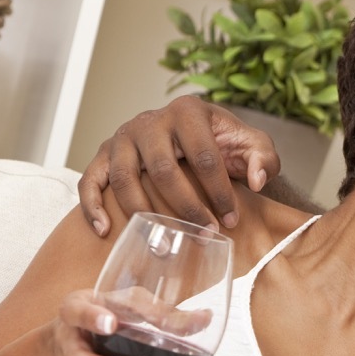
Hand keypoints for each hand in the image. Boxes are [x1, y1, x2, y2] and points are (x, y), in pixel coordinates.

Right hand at [77, 95, 280, 235]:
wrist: (192, 135)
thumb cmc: (222, 143)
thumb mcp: (252, 145)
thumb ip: (264, 158)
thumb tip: (256, 181)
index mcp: (189, 112)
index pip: (204, 157)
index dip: (219, 193)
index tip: (231, 221)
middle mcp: (150, 121)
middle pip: (164, 170)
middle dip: (187, 208)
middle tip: (204, 235)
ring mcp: (123, 137)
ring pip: (125, 178)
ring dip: (145, 215)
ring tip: (164, 243)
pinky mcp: (104, 154)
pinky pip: (90, 179)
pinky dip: (92, 206)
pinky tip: (105, 231)